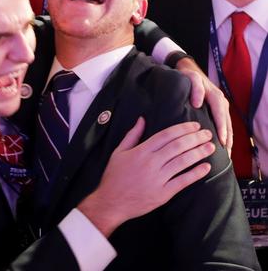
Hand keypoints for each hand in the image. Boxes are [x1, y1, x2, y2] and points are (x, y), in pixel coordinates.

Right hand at [78, 117, 214, 236]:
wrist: (111, 202)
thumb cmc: (114, 176)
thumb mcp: (118, 152)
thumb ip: (132, 135)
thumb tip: (142, 119)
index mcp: (140, 151)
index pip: (166, 135)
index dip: (182, 129)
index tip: (194, 125)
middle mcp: (151, 163)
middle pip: (178, 146)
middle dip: (195, 138)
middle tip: (207, 133)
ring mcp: (158, 179)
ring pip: (183, 162)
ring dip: (199, 153)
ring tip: (210, 147)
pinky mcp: (163, 194)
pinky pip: (183, 181)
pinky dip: (195, 174)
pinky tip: (206, 167)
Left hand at [176, 56, 231, 154]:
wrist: (188, 70)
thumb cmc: (188, 76)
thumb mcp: (190, 78)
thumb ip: (195, 89)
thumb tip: (198, 103)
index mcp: (215, 96)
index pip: (220, 114)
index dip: (221, 128)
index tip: (221, 141)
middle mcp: (221, 101)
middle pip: (226, 122)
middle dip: (227, 138)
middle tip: (226, 154)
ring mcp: (220, 105)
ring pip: (227, 124)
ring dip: (228, 139)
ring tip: (226, 154)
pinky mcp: (217, 108)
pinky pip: (223, 123)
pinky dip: (225, 134)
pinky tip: (221, 145)